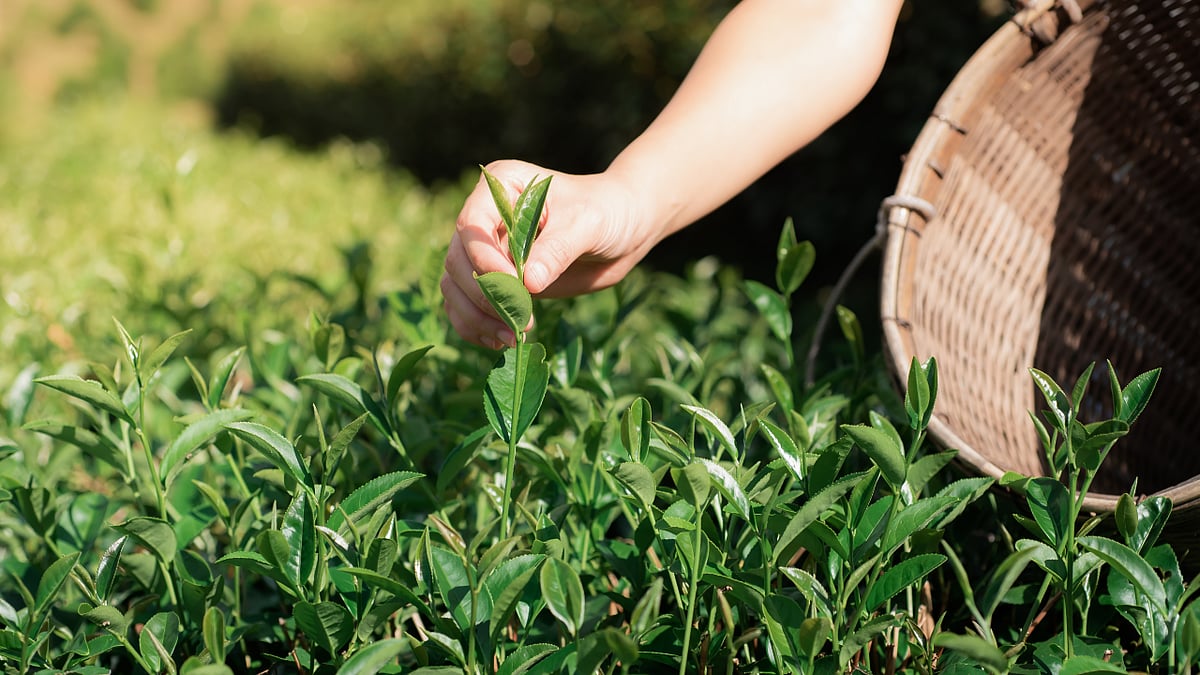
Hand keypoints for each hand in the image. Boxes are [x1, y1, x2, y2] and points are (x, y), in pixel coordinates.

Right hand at [442, 159, 653, 348]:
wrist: (624, 228)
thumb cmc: (607, 211)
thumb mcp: (587, 224)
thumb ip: (557, 250)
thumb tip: (527, 284)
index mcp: (501, 187)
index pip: (472, 225)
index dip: (484, 259)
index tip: (516, 287)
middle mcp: (486, 216)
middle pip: (458, 260)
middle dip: (484, 296)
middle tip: (520, 321)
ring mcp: (488, 249)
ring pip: (456, 286)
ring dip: (476, 317)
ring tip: (510, 337)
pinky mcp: (495, 279)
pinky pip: (467, 305)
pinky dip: (477, 326)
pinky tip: (501, 340)